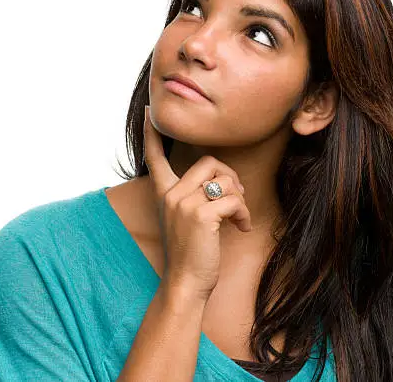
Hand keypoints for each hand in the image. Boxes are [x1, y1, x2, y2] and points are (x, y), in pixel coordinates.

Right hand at [143, 105, 250, 301]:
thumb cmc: (191, 251)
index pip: (155, 156)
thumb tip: (224, 179)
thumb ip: (195, 196)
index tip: (148, 109)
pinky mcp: (201, 215)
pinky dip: (244, 214)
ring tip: (238, 217)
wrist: (186, 282)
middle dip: (230, 176)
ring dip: (240, 198)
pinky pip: (234, 200)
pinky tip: (242, 228)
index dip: (152, 133)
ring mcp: (184, 203)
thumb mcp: (185, 219)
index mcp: (164, 193)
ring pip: (225, 180)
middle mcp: (170, 194)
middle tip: (238, 196)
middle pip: (208, 162)